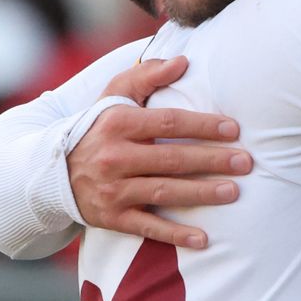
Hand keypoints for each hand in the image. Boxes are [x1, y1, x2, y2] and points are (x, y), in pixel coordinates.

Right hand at [68, 55, 251, 248]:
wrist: (54, 172)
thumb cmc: (98, 129)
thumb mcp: (114, 96)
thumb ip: (147, 74)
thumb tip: (183, 61)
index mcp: (117, 124)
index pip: (168, 122)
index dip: (202, 125)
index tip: (234, 129)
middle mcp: (114, 157)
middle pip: (172, 158)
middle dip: (212, 160)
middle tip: (246, 162)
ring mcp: (113, 190)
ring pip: (164, 192)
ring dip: (201, 193)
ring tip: (234, 192)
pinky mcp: (112, 217)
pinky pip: (148, 227)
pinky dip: (175, 235)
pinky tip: (203, 239)